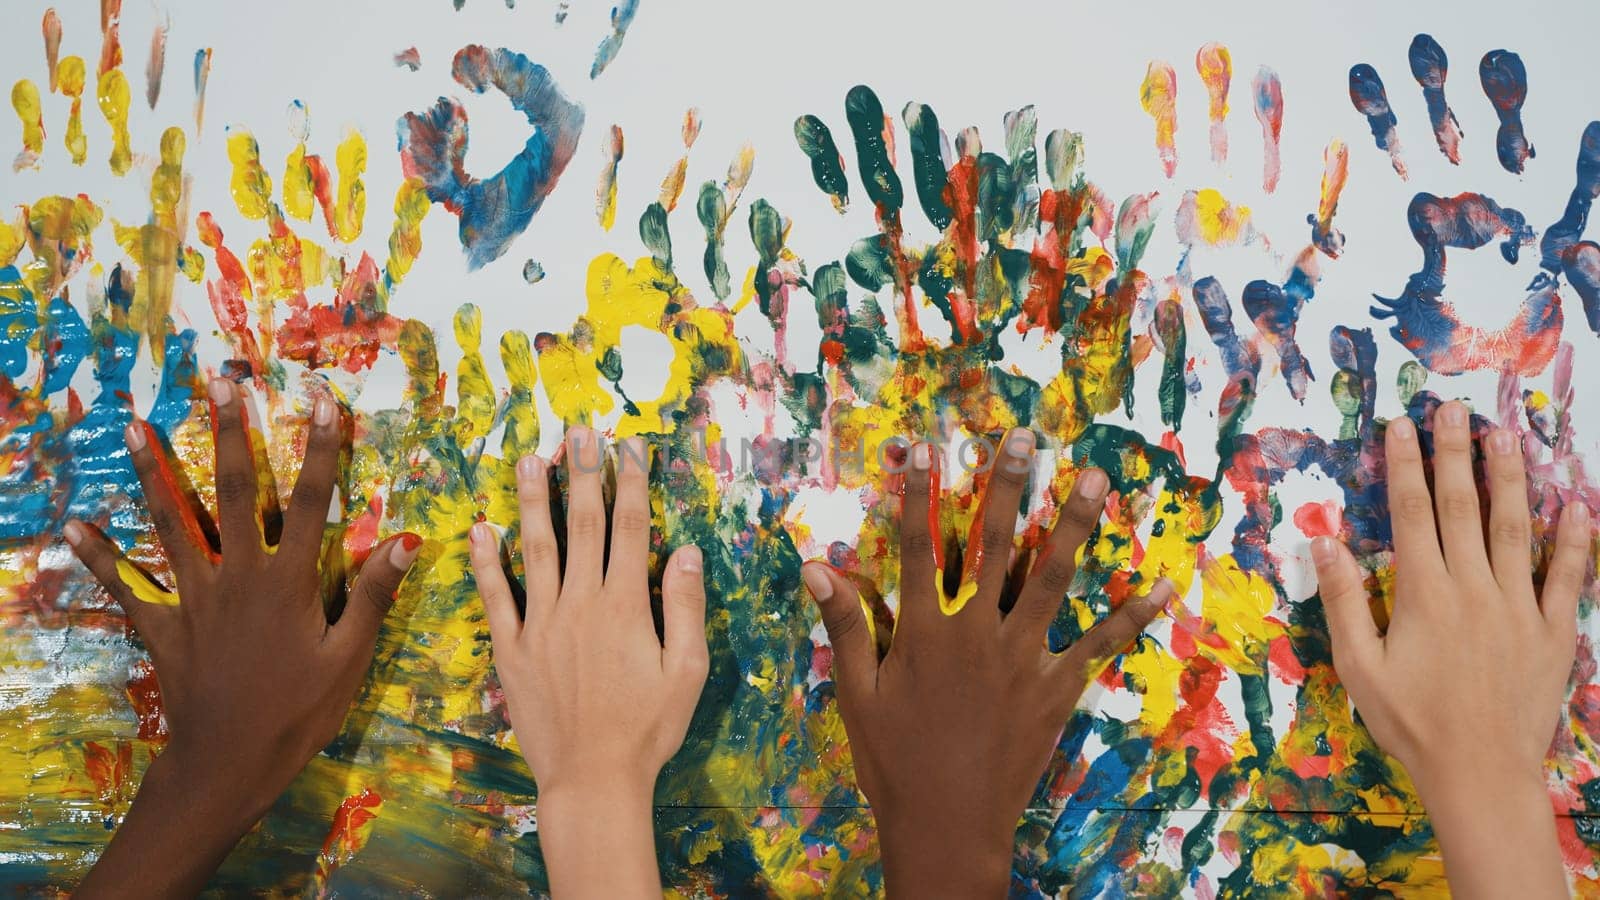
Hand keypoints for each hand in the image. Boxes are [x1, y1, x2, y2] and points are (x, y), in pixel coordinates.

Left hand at [68, 378, 419, 898]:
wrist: (227, 766)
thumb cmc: (298, 715)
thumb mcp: (349, 659)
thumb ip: (372, 595)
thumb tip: (408, 538)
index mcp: (288, 581)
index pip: (310, 502)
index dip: (321, 449)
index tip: (323, 400)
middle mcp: (237, 576)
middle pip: (232, 491)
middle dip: (229, 433)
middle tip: (222, 383)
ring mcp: (193, 599)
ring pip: (172, 524)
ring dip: (153, 473)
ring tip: (134, 426)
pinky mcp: (162, 627)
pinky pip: (125, 587)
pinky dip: (100, 556)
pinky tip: (74, 525)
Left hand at [468, 427, 708, 898]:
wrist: (593, 779)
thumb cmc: (648, 728)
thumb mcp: (687, 670)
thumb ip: (686, 606)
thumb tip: (688, 550)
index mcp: (627, 604)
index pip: (631, 528)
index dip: (631, 482)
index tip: (630, 446)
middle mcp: (581, 602)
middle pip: (584, 525)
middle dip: (583, 473)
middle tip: (578, 431)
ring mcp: (541, 623)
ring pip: (537, 547)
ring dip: (535, 500)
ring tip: (530, 459)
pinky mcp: (511, 649)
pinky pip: (495, 596)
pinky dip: (487, 561)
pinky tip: (482, 529)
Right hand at [801, 429, 1171, 896]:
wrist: (949, 827)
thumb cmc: (895, 764)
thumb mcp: (856, 696)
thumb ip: (845, 627)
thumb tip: (813, 566)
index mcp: (924, 633)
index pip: (918, 548)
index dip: (919, 496)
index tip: (927, 447)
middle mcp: (977, 634)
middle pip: (993, 545)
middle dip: (1007, 486)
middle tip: (1024, 438)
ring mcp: (1022, 658)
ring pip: (1052, 577)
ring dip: (1074, 524)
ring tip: (1095, 477)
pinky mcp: (1056, 689)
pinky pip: (1100, 644)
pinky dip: (1131, 614)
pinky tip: (1161, 584)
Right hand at [1314, 400, 1588, 899]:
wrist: (1480, 772)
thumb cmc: (1410, 723)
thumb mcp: (1359, 667)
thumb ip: (1345, 601)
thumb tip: (1324, 543)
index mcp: (1423, 593)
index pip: (1411, 513)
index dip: (1404, 466)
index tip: (1402, 426)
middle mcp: (1473, 588)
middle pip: (1463, 506)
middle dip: (1455, 454)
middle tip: (1452, 409)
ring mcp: (1518, 606)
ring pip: (1514, 528)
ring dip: (1510, 478)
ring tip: (1507, 436)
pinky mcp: (1552, 631)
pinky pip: (1566, 576)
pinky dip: (1572, 539)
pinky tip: (1574, 506)